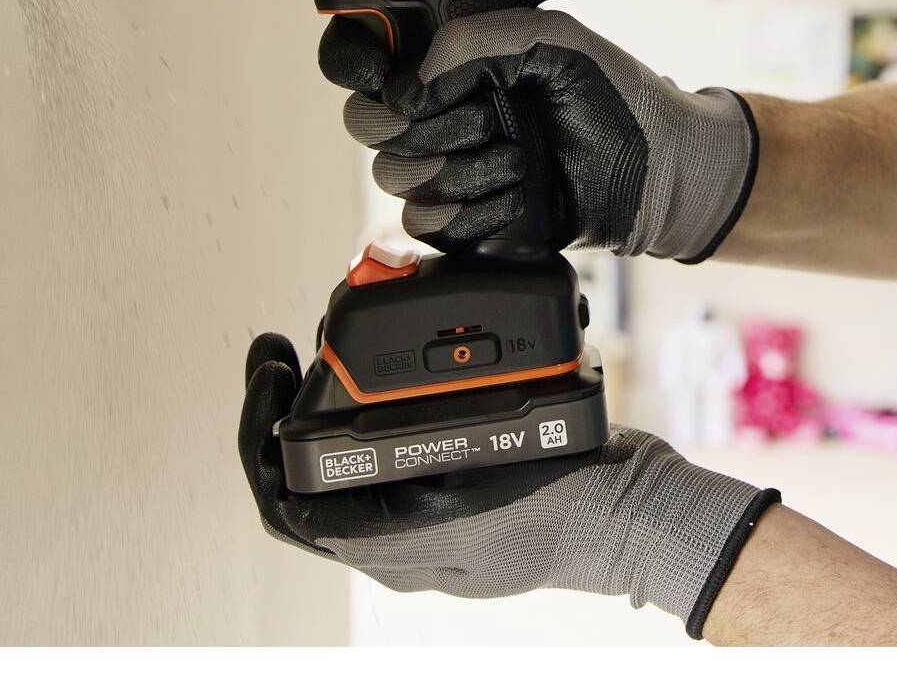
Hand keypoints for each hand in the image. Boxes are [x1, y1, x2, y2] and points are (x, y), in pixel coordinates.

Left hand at [237, 333, 778, 635]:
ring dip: (316, 410)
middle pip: (302, 485)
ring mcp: (426, 525)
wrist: (638, 513)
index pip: (286, 505)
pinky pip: (384, 461)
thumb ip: (391, 499)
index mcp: (394, 548)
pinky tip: (379, 372)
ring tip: (317, 349)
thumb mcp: (477, 490)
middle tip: (278, 348)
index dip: (258, 436)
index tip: (267, 370)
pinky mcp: (453, 499)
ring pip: (338, 471)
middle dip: (278, 413)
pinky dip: (363, 415)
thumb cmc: (571, 503)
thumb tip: (301, 489)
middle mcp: (400, 545)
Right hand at [317, 8, 758, 258]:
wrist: (660, 174)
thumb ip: (478, 40)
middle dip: (425, 124)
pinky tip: (524, 194)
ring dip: (467, 168)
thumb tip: (415, 84)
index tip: (391, 79)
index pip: (360, 53)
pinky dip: (482, 211)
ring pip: (397, 176)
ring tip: (523, 157)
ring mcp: (448, 167)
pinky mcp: (463, 222)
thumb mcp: (553, 40)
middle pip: (367, 122)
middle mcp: (439, 111)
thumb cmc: (616, 101)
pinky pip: (430, 224)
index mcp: (450, 58)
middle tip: (489, 117)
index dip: (354, 62)